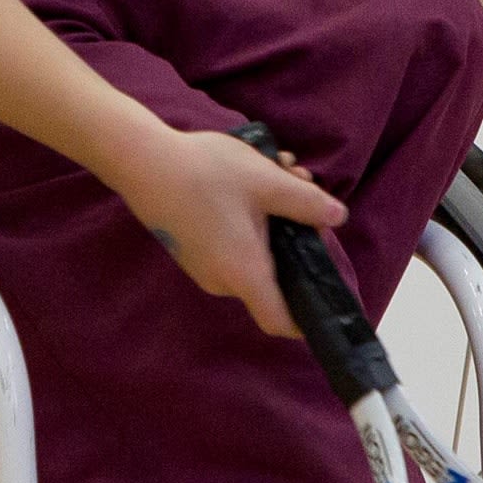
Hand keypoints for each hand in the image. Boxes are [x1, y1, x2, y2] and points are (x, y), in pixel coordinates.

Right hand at [105, 127, 345, 337]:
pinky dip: (250, 218)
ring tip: (277, 167)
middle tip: (300, 182)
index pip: (278, 320)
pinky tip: (251, 177)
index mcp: (244, 272)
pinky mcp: (192, 250)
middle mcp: (222, 280)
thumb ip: (307, 203)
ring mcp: (203, 267)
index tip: (325, 301)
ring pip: (254, 253)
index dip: (304, 320)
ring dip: (274, 217)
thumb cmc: (207, 173)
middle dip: (296, 231)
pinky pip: (233, 245)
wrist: (143, 162)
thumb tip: (338, 218)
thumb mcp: (267, 181)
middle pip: (274, 274)